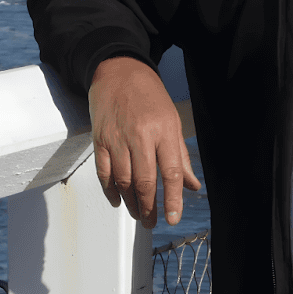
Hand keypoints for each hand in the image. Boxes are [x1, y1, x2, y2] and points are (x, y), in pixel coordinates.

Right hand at [88, 56, 201, 228]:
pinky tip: (118, 200)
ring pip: (123, 180)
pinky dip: (111, 190)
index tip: (172, 218)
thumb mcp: (173, 121)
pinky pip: (104, 172)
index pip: (170, 172)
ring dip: (130, 203)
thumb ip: (181, 155)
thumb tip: (192, 185)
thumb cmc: (150, 96)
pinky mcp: (100, 139)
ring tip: (138, 214)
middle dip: (149, 207)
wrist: (118, 71)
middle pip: (144, 181)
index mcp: (164, 131)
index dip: (172, 199)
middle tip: (152, 222)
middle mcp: (141, 135)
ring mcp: (117, 138)